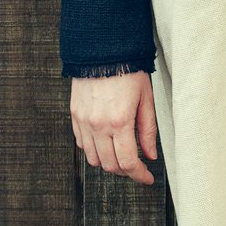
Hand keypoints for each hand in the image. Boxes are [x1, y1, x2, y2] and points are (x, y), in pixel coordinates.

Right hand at [70, 71, 157, 185]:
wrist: (104, 48)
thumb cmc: (128, 68)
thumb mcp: (146, 98)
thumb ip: (148, 129)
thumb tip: (150, 154)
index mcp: (119, 121)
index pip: (127, 162)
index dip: (139, 175)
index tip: (147, 177)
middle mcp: (98, 125)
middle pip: (110, 165)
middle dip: (125, 171)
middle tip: (137, 166)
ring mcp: (84, 121)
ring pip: (94, 159)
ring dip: (109, 162)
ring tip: (122, 154)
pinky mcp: (75, 115)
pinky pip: (82, 144)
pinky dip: (94, 149)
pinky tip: (106, 142)